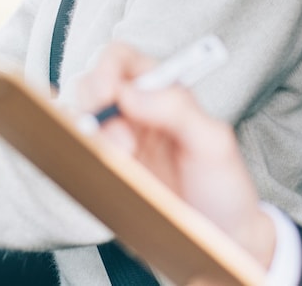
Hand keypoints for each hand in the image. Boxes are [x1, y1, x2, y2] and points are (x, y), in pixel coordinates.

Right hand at [79, 43, 276, 271]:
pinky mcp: (105, 175)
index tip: (110, 90)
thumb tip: (131, 94)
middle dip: (94, 105)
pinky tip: (108, 174)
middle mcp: (133, 115)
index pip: (121, 60)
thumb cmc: (223, 187)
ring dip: (91, 137)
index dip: (108, 67)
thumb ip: (178, 109)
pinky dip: (83, 160)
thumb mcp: (213, 143)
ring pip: (78, 122)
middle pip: (90, 87)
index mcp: (160, 94)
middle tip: (121, 139)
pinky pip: (78, 158)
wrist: (222, 241)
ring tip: (123, 159)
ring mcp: (116, 146)